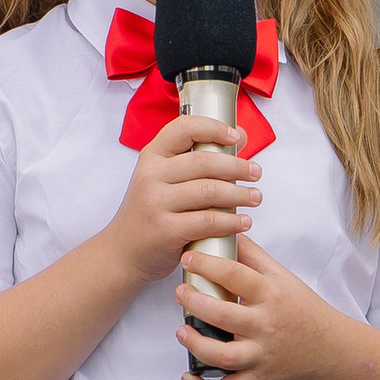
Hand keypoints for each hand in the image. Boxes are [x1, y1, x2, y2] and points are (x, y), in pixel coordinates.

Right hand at [106, 113, 259, 290]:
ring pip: (209, 191)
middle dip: (238, 167)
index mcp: (152, 156)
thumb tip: (240, 137)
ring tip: (255, 198)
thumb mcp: (164, 179)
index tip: (236, 137)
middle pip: (204, 161)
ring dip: (240, 194)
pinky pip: (208, 221)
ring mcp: (155, 202)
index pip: (184, 128)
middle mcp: (150, 175)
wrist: (123, 251)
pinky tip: (243, 222)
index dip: (214, 128)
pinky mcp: (165, 230)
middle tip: (256, 173)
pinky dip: (231, 221)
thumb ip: (197, 158)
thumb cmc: (151, 212)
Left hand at [170, 232, 345, 379]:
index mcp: (271, 295)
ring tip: (182, 330)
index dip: (207, 265)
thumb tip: (224, 230)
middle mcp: (266, 326)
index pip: (235, 275)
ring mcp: (261, 355)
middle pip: (225, 316)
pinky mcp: (258, 378)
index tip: (187, 258)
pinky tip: (189, 376)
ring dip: (196, 345)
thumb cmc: (300, 307)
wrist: (328, 347)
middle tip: (180, 292)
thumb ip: (252, 256)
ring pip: (223, 357)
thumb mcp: (281, 276)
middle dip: (196, 303)